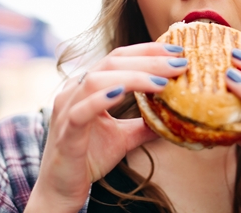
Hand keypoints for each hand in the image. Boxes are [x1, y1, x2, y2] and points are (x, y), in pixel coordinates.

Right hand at [26, 43, 186, 212]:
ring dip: (133, 77)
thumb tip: (176, 118)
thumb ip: (145, 124)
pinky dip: (100, 100)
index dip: (148, 51)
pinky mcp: (65, 132)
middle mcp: (75, 90)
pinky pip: (81, 111)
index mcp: (87, 85)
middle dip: (149, 60)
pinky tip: (121, 94)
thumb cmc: (88, 158)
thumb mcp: (123, 137)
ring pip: (97, 80)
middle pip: (112, 62)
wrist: (61, 189)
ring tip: (161, 82)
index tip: (177, 51)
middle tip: (179, 63)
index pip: (119, 57)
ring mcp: (67, 109)